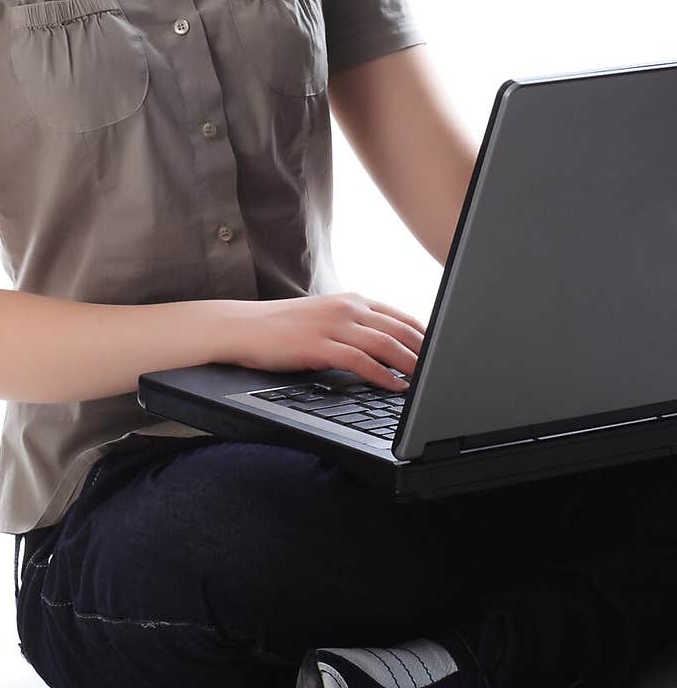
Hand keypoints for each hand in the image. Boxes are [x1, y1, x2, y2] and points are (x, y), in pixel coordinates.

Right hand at [224, 291, 425, 390]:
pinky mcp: (318, 345)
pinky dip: (382, 375)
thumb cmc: (282, 327)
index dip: (427, 335)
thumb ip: (355, 327)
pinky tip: (395, 387)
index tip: (445, 352)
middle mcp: (347, 307)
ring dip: (411, 365)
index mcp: (352, 300)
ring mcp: (332, 324)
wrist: (241, 326)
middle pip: (400, 330)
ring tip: (428, 382)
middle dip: (426, 352)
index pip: (401, 316)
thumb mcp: (325, 318)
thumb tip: (388, 348)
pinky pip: (359, 361)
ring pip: (385, 344)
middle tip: (445, 371)